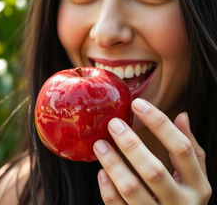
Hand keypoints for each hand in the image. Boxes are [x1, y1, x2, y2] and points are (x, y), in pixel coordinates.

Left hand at [93, 98, 211, 204]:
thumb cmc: (184, 197)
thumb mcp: (194, 176)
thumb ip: (189, 149)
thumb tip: (183, 115)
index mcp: (198, 186)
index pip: (181, 148)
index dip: (159, 123)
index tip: (138, 104)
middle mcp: (182, 204)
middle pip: (154, 170)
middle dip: (131, 144)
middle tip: (113, 123)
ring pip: (131, 189)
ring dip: (113, 164)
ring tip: (100, 144)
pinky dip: (108, 190)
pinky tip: (101, 173)